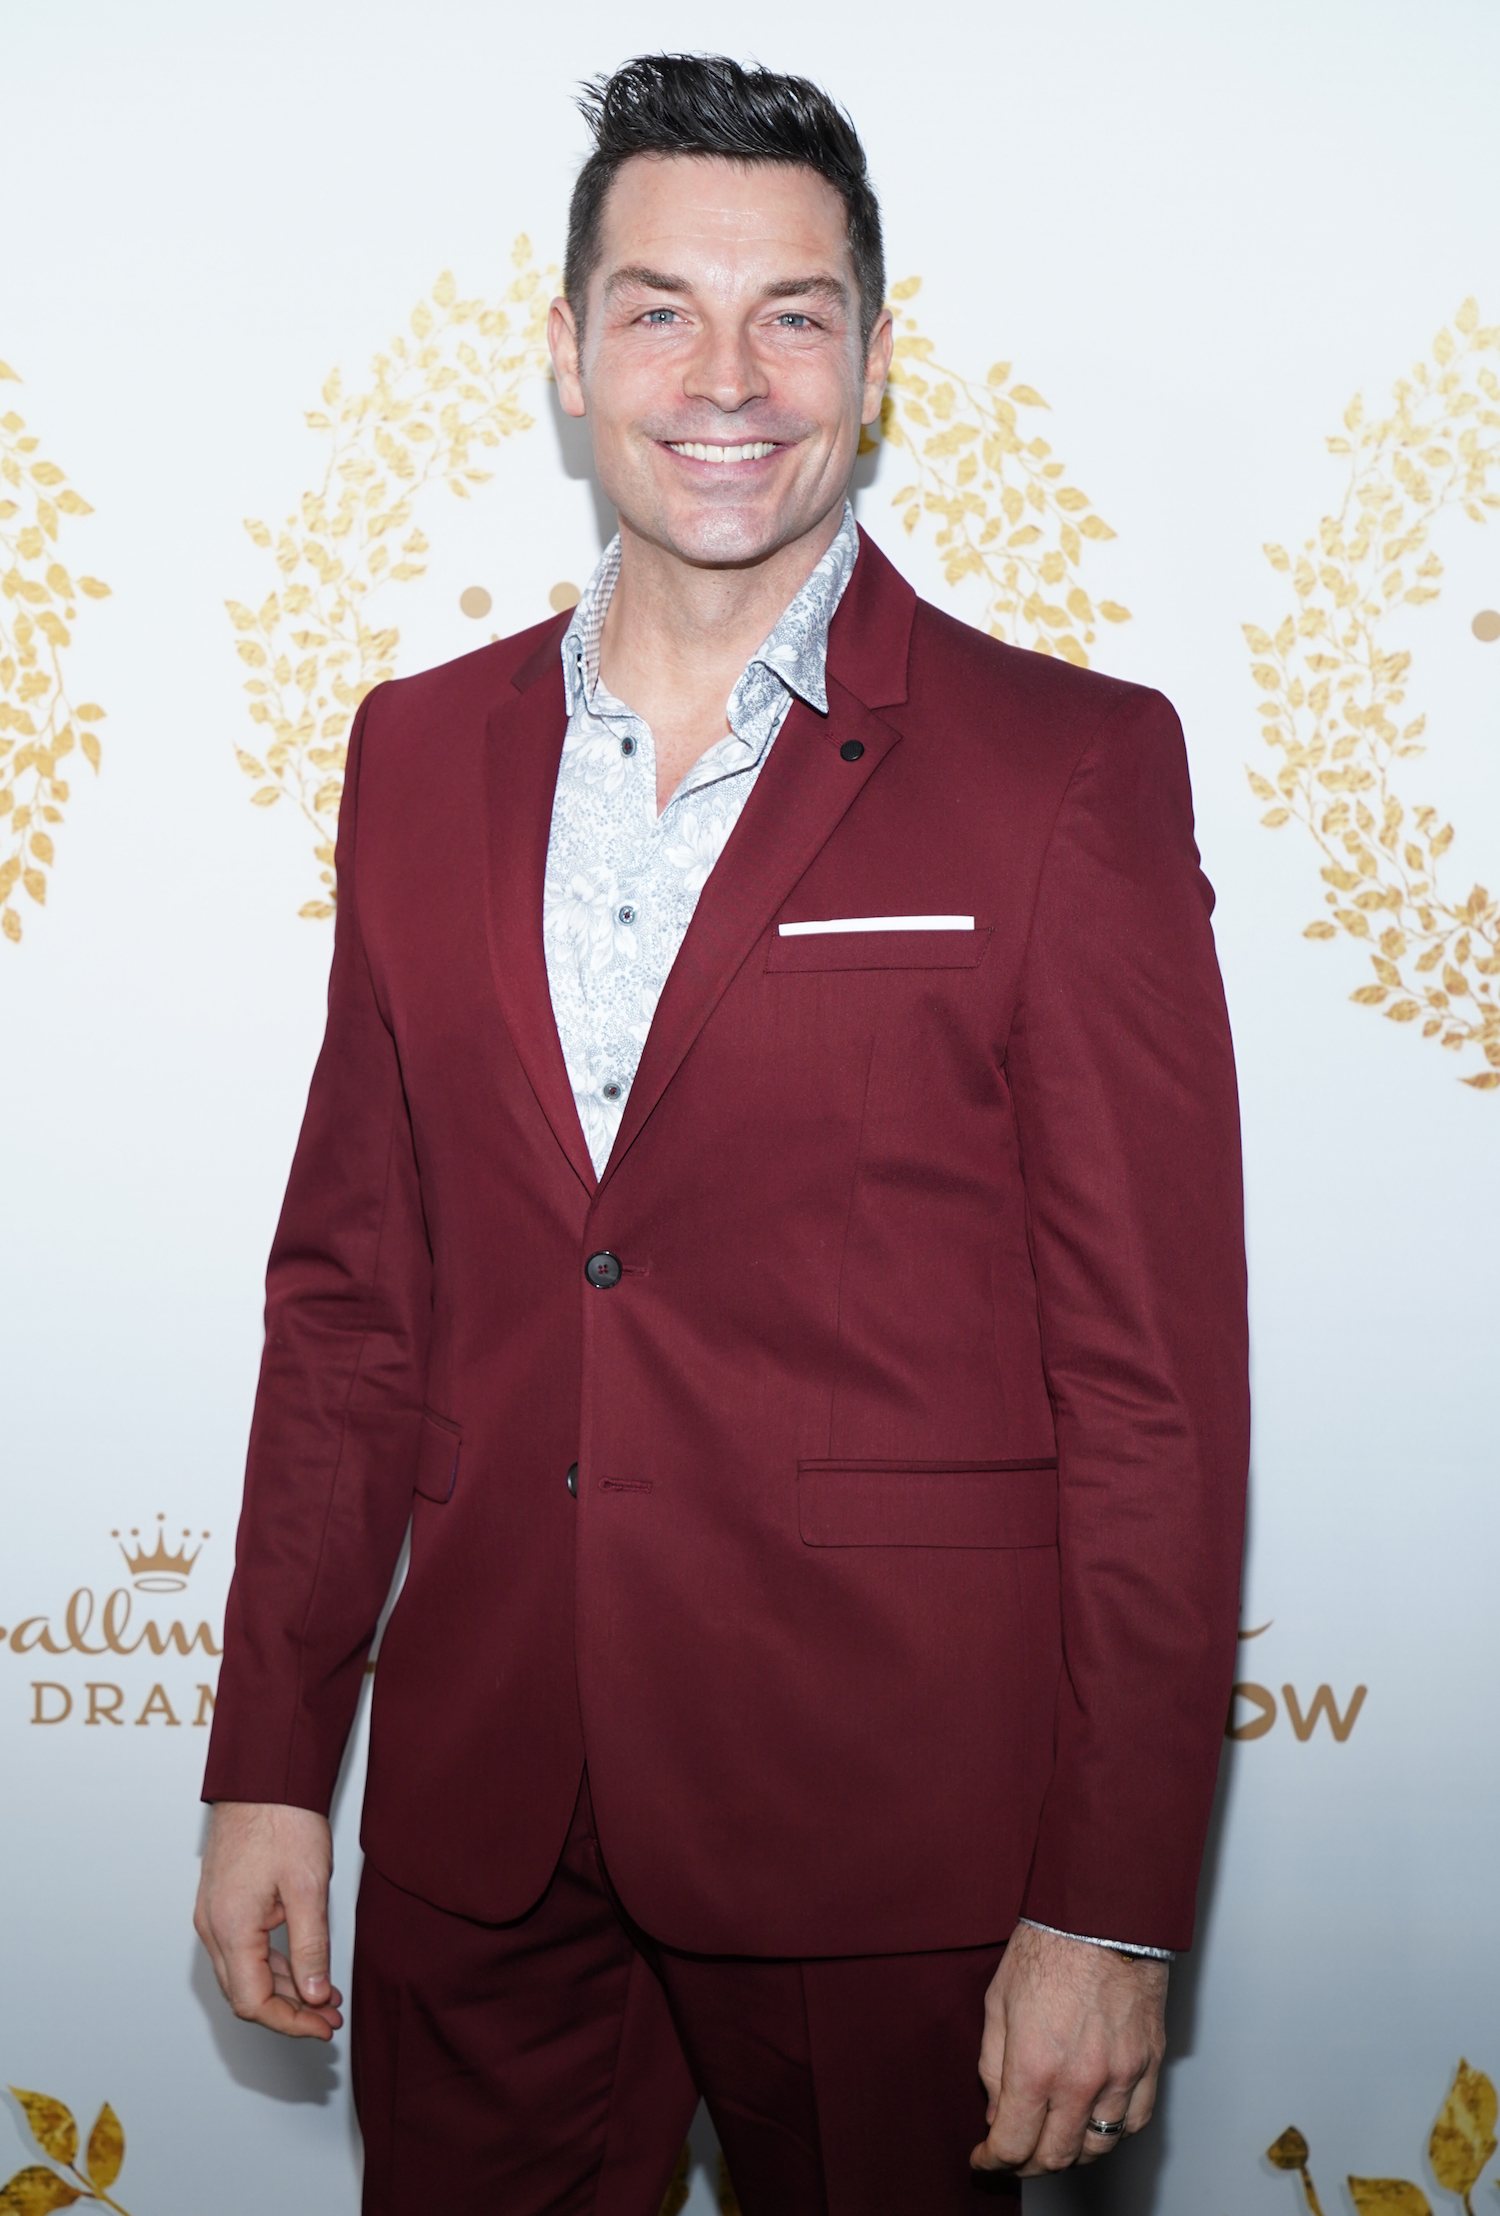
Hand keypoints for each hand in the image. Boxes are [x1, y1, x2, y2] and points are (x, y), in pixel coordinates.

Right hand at [194, 1801, 342, 2039]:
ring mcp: (214, 1914)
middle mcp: (213, 1927)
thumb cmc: (283, 1821)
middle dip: (289, 2012)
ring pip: (244, 1973)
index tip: (323, 2027)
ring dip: (284, 1990)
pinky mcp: (223, 1903)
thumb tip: (314, 1997)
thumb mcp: (308, 1888)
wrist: (263, 1776)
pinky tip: (304, 1968)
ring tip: (325, 1998)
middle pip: (245, 1994)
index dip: (290, 2023)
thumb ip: (311, 1947)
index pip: (253, 2002)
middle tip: (329, 2018)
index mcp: (230, 1928)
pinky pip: (244, 1950)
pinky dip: (273, 1965)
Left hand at [971, 1922, 1167, 2173]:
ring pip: (1098, 2147)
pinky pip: (1135, 2121)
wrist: (1102, 1912)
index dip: (993, 2161)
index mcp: (1035, 2065)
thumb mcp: (998, 2001)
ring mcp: (1120, 2075)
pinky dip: (1113, 2133)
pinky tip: (1096, 2123)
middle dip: (1028, 2164)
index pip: (1013, 2144)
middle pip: (1056, 2156)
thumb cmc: (1047, 1946)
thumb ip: (993, 2066)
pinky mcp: (1149, 2063)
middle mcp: (1080, 2081)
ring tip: (1053, 2142)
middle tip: (1014, 2155)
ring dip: (1071, 2154)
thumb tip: (998, 2113)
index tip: (984, 2159)